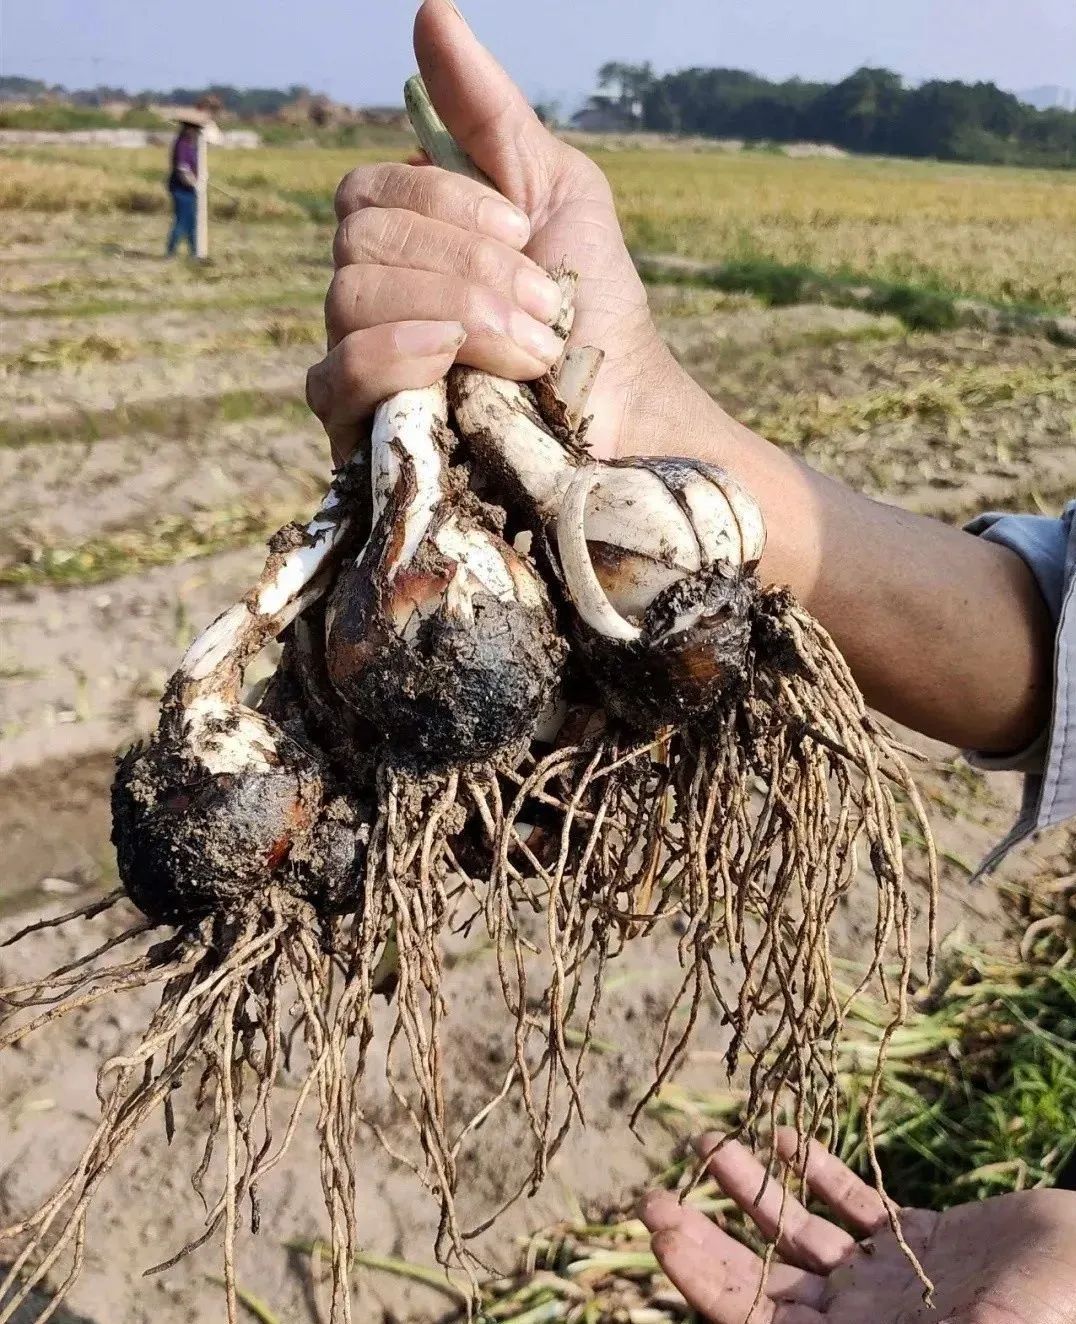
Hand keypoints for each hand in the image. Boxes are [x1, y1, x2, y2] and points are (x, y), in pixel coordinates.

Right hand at [305, 0, 713, 463]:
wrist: (623, 410)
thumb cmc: (591, 305)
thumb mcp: (553, 189)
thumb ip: (485, 113)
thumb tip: (429, 9)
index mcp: (406, 238)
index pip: (369, 191)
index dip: (444, 204)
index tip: (523, 230)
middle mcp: (372, 295)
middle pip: (359, 242)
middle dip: (464, 266)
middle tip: (541, 303)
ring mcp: (361, 363)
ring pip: (347, 300)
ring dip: (452, 311)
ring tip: (529, 348)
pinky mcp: (362, 432)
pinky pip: (330, 380)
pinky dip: (390, 357)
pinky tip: (451, 362)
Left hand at [640, 1130, 1075, 1323]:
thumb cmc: (1048, 1311)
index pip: (754, 1320)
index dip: (700, 1275)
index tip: (656, 1222)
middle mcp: (866, 1321)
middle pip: (762, 1280)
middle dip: (706, 1238)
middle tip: (652, 1188)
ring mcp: (894, 1281)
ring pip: (802, 1236)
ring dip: (754, 1192)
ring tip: (712, 1142)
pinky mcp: (925, 1242)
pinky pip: (858, 1206)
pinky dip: (820, 1172)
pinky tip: (786, 1136)